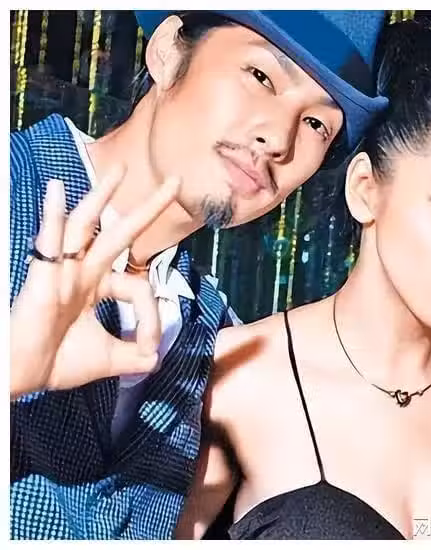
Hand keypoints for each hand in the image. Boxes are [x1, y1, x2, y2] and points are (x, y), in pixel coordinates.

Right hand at [10, 168, 179, 398]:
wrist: (22, 377)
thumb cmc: (58, 363)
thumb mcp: (110, 359)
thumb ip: (136, 355)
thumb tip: (157, 358)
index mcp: (99, 287)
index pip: (139, 288)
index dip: (151, 318)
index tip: (149, 347)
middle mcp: (84, 272)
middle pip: (121, 232)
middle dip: (148, 208)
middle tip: (176, 182)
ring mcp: (64, 271)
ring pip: (86, 225)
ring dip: (102, 196)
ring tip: (119, 169)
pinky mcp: (43, 276)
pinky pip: (50, 241)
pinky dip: (54, 215)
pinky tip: (57, 190)